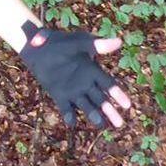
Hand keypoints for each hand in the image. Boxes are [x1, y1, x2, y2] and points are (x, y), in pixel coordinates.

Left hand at [16, 21, 131, 128]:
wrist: (38, 46)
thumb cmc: (61, 42)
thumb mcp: (79, 42)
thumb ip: (97, 45)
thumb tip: (119, 41)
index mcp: (93, 71)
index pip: (109, 85)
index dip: (118, 95)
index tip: (128, 105)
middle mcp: (85, 84)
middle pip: (101, 100)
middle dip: (110, 111)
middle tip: (120, 124)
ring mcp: (72, 91)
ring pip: (86, 106)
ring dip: (93, 115)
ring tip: (99, 124)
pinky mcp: (59, 95)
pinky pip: (65, 107)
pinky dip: (68, 115)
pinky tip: (71, 122)